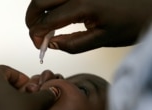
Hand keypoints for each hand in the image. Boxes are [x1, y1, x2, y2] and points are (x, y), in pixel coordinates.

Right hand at [26, 0, 151, 52]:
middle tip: (34, 33)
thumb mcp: (102, 39)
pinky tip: (54, 12)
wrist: (148, 5)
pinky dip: (50, 2)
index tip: (38, 44)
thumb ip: (73, 44)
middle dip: (31, 19)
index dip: (37, 34)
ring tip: (43, 23)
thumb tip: (51, 44)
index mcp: (82, 5)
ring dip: (39, 8)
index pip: (47, 20)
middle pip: (39, 1)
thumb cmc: (131, 22)